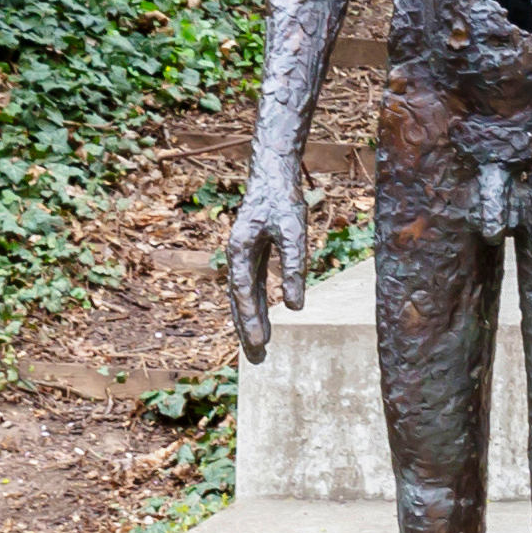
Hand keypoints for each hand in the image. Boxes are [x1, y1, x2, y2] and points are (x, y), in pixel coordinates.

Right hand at [224, 155, 311, 362]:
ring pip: (244, 296)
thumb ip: (294, 267)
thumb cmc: (282, 199)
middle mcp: (236, 255)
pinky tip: (264, 323)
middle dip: (247, 330)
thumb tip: (295, 308)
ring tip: (259, 349)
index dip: (250, 318)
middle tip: (257, 359)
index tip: (259, 341)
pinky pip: (252, 287)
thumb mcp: (294, 231)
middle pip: (239, 300)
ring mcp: (243, 256)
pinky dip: (256, 307)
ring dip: (250, 322)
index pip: (243, 291)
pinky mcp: (253, 254)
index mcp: (239, 249)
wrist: (273, 173)